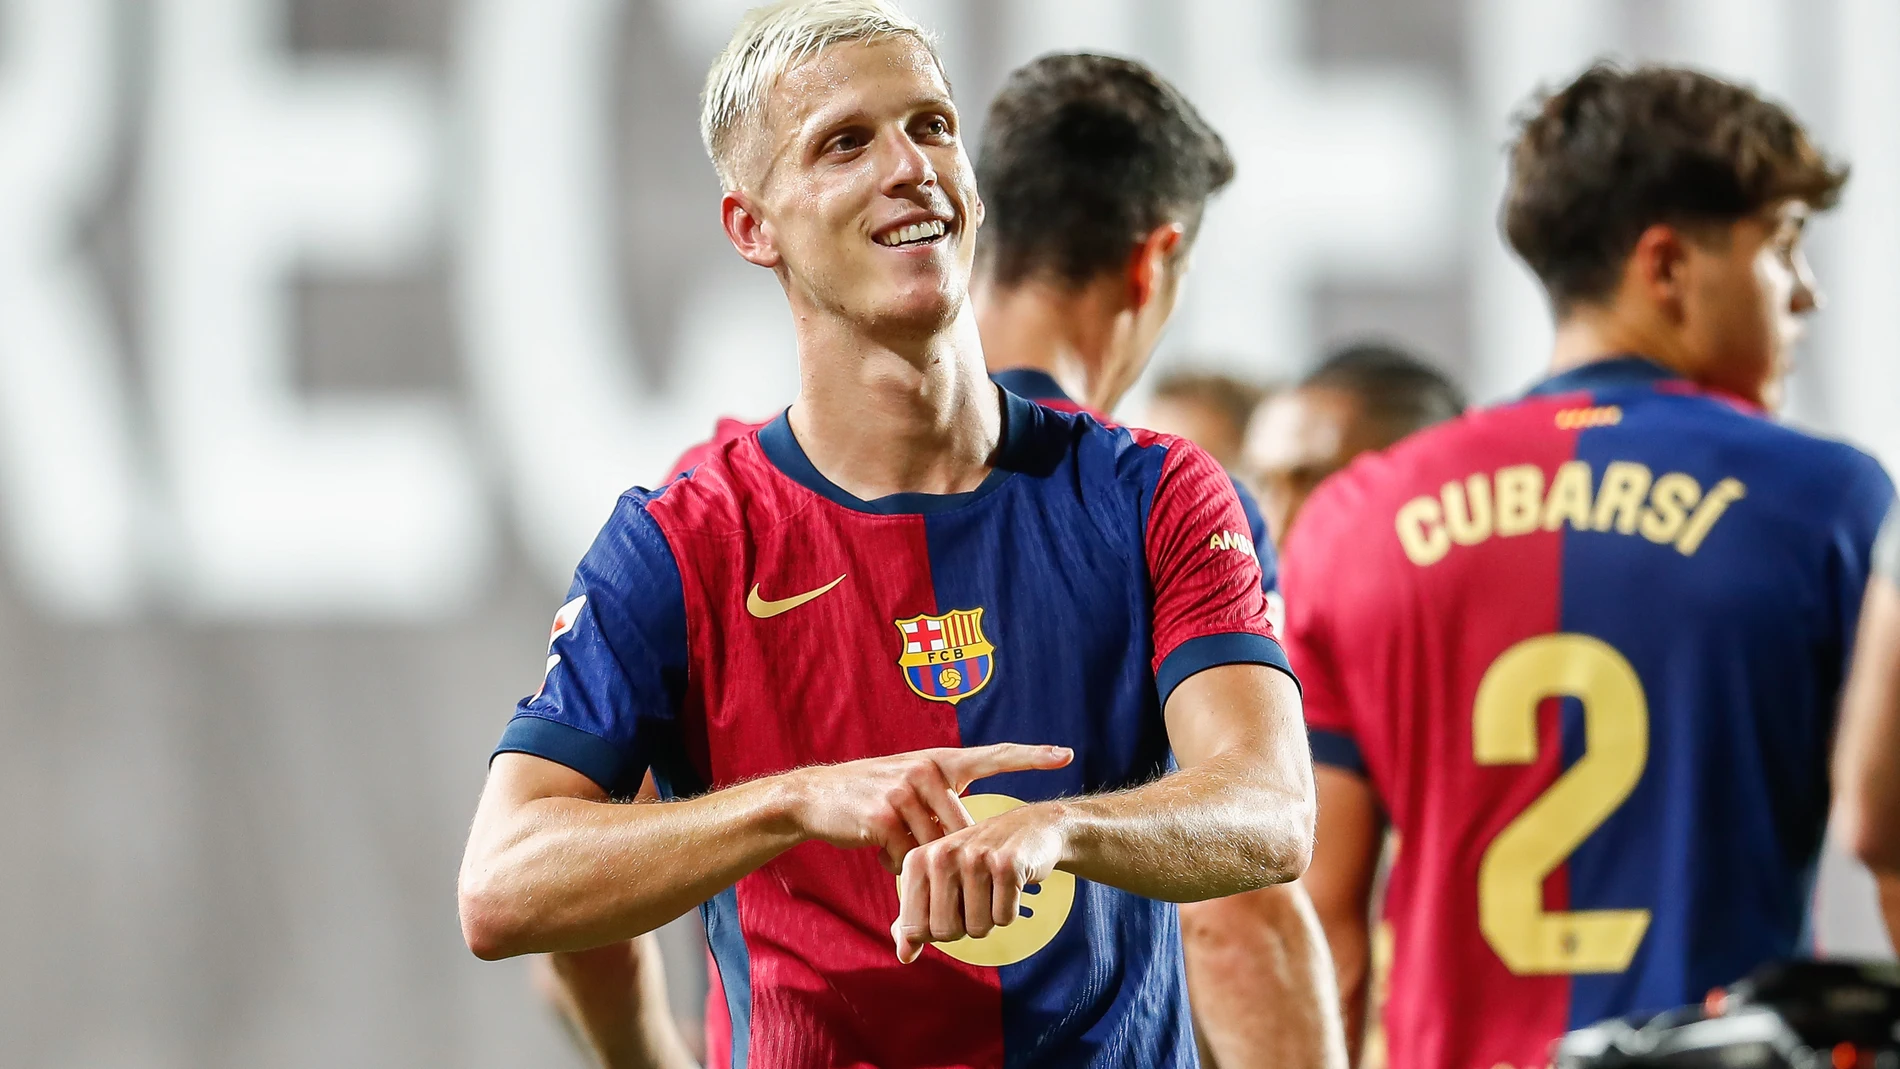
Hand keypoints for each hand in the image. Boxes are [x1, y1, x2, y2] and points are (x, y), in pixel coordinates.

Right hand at [786, 743, 1072, 873]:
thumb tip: (977, 839)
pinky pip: (906, 858)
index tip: (1066, 754)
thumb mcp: (911, 787)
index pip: (994, 756)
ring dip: (915, 857)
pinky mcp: (885, 816)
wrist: (816, 797)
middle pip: (965, 829)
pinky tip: (876, 846)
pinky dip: (894, 862)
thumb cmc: (871, 797)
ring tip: (890, 841)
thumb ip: (943, 802)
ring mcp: (905, 790)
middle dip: (947, 852)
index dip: (1031, 757)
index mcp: (940, 761)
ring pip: (936, 847)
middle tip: (914, 848)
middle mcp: (927, 769)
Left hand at [892, 801, 1067, 963]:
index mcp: (917, 861)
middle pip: (945, 932)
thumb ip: (916, 919)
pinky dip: (1010, 910)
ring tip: (992, 888)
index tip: (950, 904)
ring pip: (977, 928)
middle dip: (964, 926)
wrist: (1028, 829)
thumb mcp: (939, 883)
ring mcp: (974, 858)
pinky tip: (1010, 885)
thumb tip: (904, 956)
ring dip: (989, 918)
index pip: (914, 929)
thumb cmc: (977, 861)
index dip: (936, 929)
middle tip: (975, 897)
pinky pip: (1004, 918)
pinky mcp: (1007, 865)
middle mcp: (941, 856)